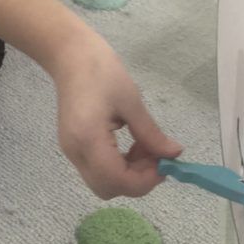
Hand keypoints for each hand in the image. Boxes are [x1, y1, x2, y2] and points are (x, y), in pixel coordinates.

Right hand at [51, 35, 182, 198]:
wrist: (69, 55)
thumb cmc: (101, 71)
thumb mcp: (131, 100)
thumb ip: (151, 133)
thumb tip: (173, 154)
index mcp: (89, 140)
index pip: (118, 180)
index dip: (145, 180)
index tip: (165, 163)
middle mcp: (76, 153)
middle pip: (108, 188)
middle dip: (136, 180)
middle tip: (155, 156)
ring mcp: (72, 152)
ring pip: (103, 182)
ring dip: (128, 174)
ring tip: (145, 148)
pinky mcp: (73, 147)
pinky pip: (98, 170)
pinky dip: (118, 166)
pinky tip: (130, 145)